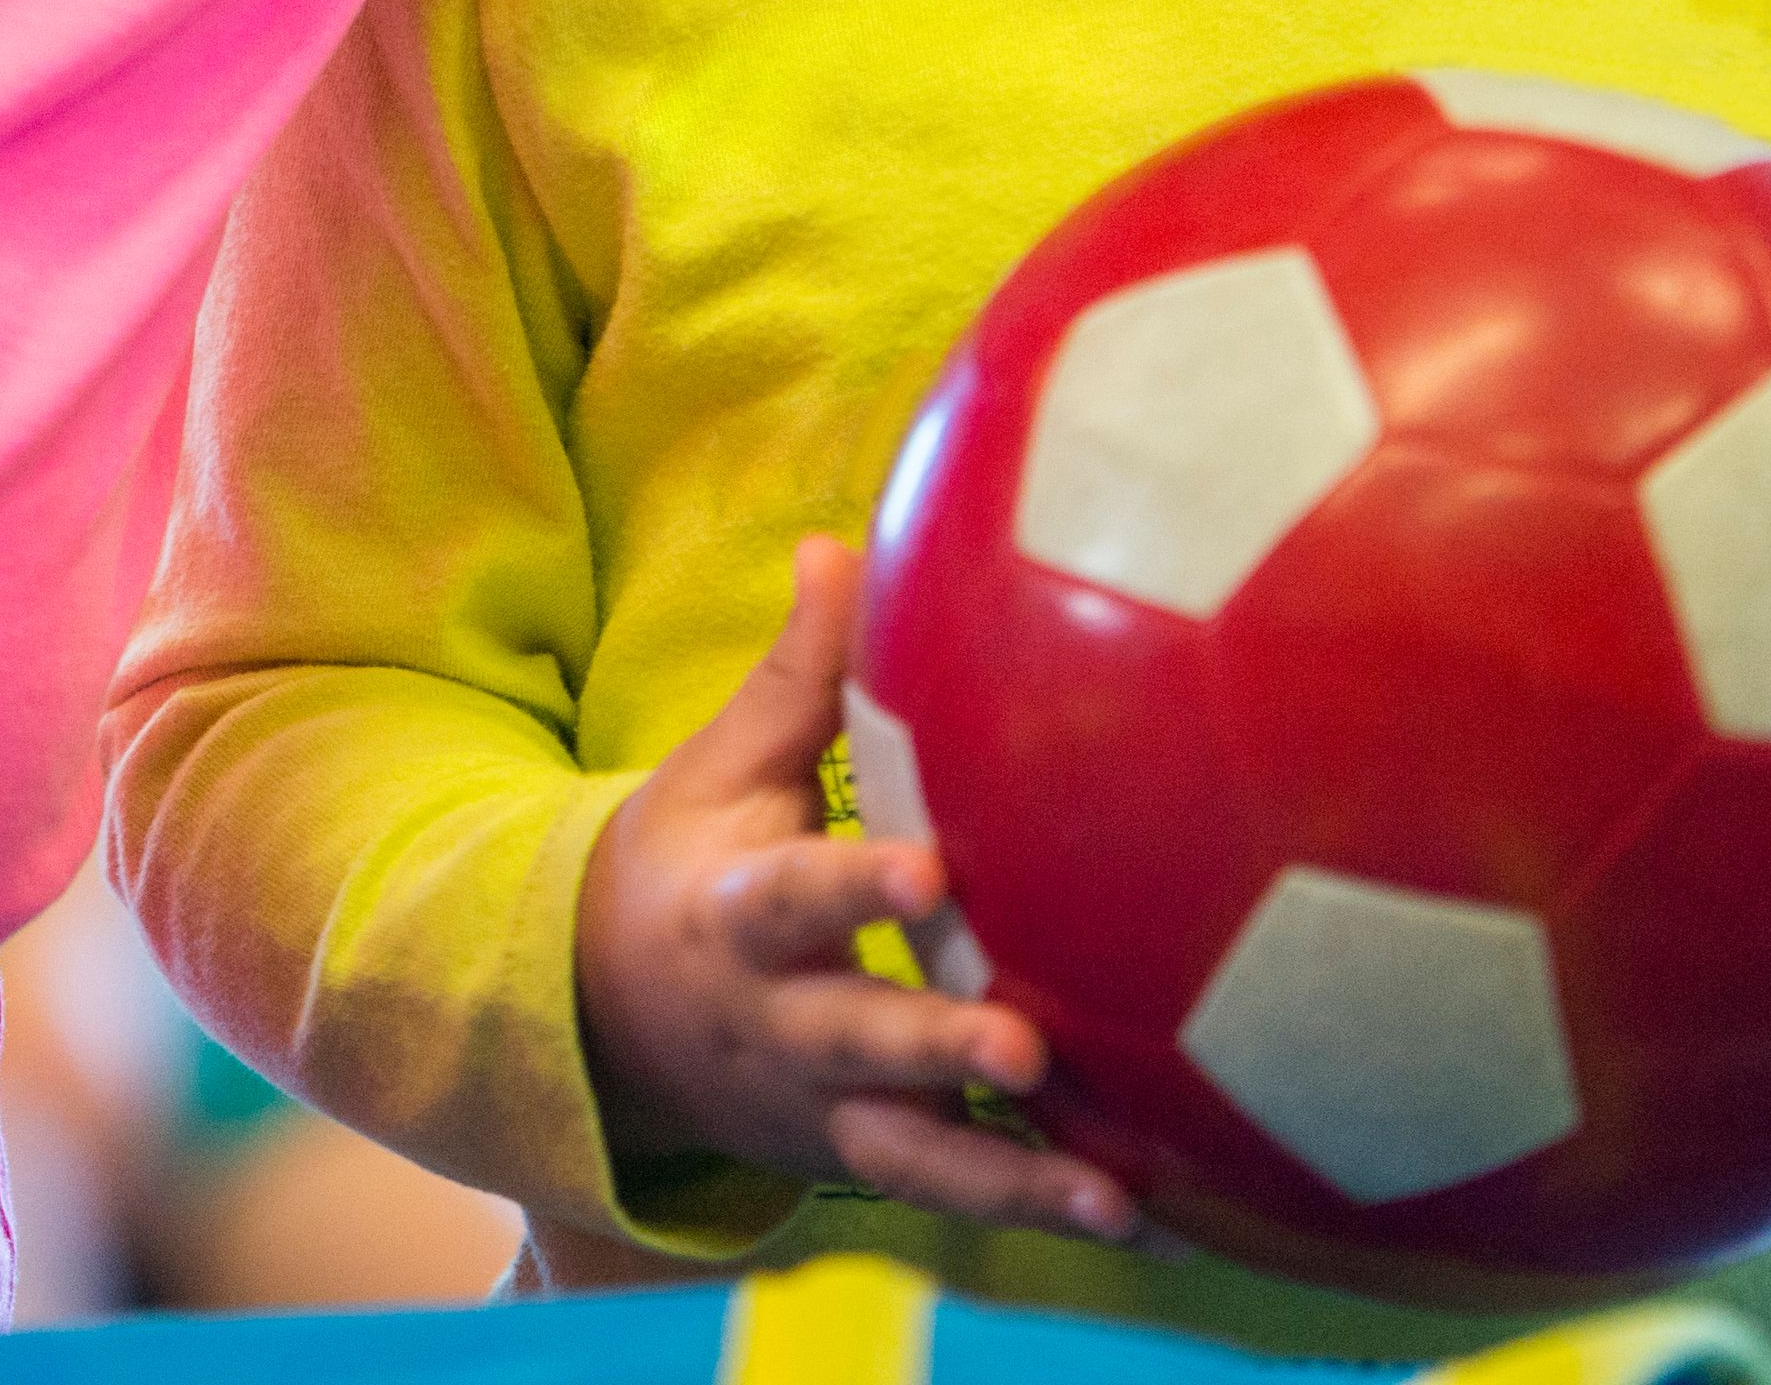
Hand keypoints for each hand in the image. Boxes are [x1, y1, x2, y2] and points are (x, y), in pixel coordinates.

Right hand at [575, 543, 1130, 1242]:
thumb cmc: (691, 866)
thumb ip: (798, 677)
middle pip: (858, 1049)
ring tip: (1115, 1201)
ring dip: (1015, 1183)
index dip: (856, 894)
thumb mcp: (720, 771)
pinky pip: (964, 1195)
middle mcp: (777, 1029)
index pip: (794, 902)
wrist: (604, 1024)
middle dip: (937, 1055)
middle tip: (1023, 1051)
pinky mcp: (870, 1161)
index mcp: (735, 920)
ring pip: (917, 1160)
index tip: (930, 877)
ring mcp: (822, 1112)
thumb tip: (847, 544)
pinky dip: (1052, 1211)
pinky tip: (1166, 1227)